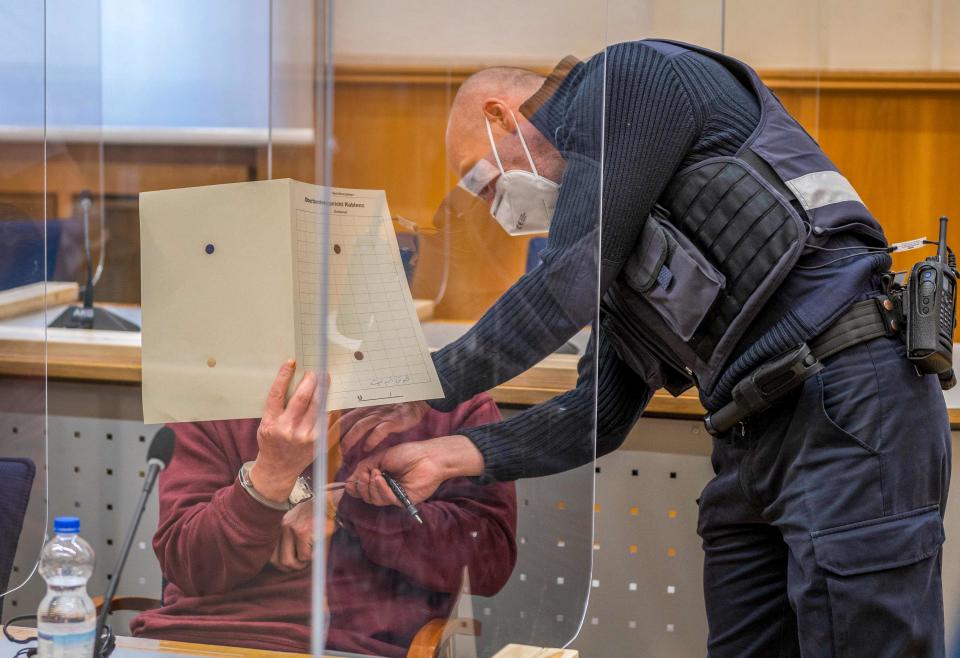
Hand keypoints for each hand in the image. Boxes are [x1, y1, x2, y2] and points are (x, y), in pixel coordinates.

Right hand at [250, 361, 327, 503]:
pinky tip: (329, 397)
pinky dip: (328, 406)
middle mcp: (288, 430)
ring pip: (318, 406)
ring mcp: (305, 437)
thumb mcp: (266, 424)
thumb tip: (295, 381)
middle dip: (310, 381)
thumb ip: (278, 407)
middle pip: (302, 398)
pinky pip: (326, 418)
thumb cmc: (271, 442)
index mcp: (270, 423)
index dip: (284, 376)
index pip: (277, 394)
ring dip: (323, 389)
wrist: (278, 469)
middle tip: (314, 371)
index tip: (290, 362)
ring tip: (325, 378)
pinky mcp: (318, 442)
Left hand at [270, 500, 313, 571]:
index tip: (293, 563)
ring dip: (302, 563)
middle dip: (292, 567)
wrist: (332, 502)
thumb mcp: (301, 525)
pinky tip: (319, 547)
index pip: (270, 554)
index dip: (281, 564)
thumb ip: (291, 541)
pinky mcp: (302, 532)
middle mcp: (282, 527)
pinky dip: (313, 557)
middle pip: (278, 561)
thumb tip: (287, 566)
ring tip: (311, 555)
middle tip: (304, 562)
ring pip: (289, 561)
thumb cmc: (319, 516)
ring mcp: (291, 529)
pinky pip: (305, 556)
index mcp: (279, 526)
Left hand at [330, 401, 428, 453]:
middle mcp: (369, 410)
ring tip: (344, 452)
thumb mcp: (374, 409)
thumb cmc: (393, 407)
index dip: (330, 429)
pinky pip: (380, 430)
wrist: (415, 401)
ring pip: (360, 426)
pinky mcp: (393, 420)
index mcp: (362, 407)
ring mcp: (381, 414)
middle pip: (347, 422)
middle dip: (336, 436)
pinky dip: (372, 439)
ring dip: (350, 439)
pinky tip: (367, 448)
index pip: (341, 417)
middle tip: (328, 450)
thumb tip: (343, 431)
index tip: (321, 441)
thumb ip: (360, 417)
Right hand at [346, 435, 485, 506]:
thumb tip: (349, 481)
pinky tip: (381, 479)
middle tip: (366, 475)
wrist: (427, 457)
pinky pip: (386, 500)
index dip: (354, 487)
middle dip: (361, 486)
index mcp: (378, 477)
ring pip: (374, 499)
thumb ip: (363, 468)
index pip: (361, 488)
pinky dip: (381, 489)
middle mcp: (384, 488)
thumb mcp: (380, 457)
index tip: (350, 482)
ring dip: (371, 487)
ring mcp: (393, 495)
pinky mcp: (402, 501)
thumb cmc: (406, 453)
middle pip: (365, 496)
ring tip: (377, 474)